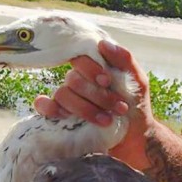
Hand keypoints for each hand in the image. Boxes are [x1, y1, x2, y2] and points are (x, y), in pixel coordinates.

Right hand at [34, 41, 154, 170]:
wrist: (135, 137)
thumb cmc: (137, 106)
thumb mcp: (137, 81)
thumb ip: (125, 60)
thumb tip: (102, 44)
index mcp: (94, 69)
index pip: (80, 58)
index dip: (90, 69)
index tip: (107, 82)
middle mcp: (78, 81)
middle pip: (72, 80)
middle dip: (97, 96)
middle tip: (119, 108)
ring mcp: (68, 99)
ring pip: (62, 95)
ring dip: (86, 109)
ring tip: (107, 120)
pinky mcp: (61, 117)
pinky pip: (44, 106)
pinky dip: (48, 108)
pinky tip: (63, 115)